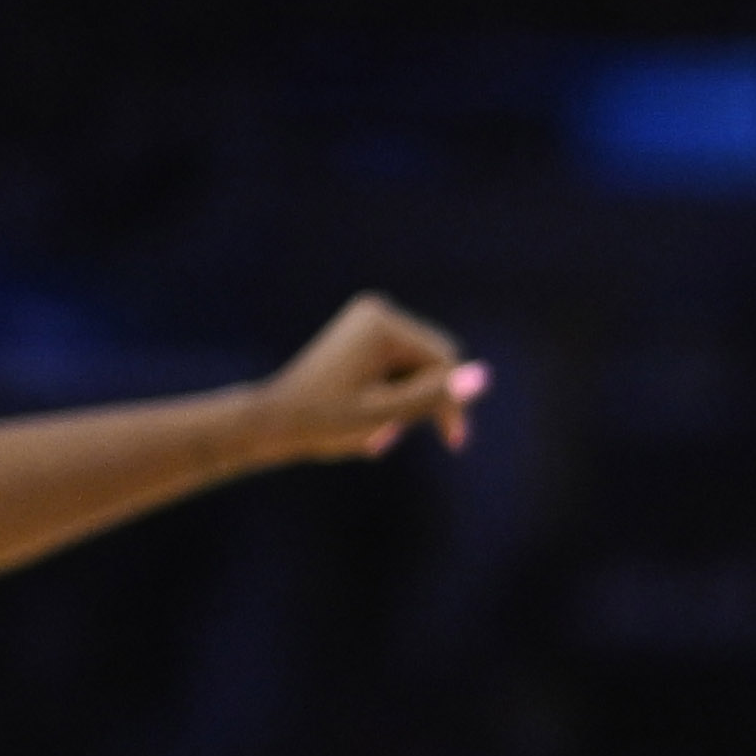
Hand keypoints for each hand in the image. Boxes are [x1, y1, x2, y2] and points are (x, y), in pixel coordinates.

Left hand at [259, 294, 485, 459]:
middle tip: (395, 439)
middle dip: (425, 402)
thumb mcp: (384, 415)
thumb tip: (483, 376)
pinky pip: (398, 364)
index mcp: (383, 325)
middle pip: (431, 361)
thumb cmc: (324, 422)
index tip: (455, 443)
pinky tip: (371, 417)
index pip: (442, 363)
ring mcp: (368, 319)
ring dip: (407, 401)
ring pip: (416, 366)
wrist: (272, 421)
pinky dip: (393, 393)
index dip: (452, 403)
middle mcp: (378, 312)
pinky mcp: (362, 332)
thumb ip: (434, 395)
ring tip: (377, 434)